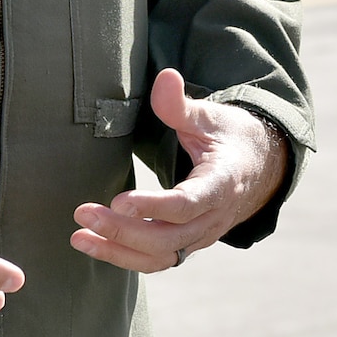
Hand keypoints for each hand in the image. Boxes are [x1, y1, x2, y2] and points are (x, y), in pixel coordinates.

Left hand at [70, 68, 286, 272]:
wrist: (258, 167)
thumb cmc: (229, 136)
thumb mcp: (210, 116)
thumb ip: (182, 104)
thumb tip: (165, 77)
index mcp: (222, 184)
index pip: (186, 204)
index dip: (153, 207)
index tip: (119, 201)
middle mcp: (213, 218)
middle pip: (167, 238)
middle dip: (122, 231)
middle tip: (83, 213)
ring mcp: (202, 235)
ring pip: (160, 257)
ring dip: (118, 252)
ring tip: (79, 238)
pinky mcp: (189, 243)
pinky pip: (158, 260)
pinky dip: (127, 258)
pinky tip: (96, 245)